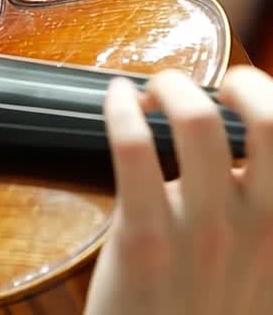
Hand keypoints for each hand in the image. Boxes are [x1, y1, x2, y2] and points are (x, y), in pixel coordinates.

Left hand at [85, 66, 272, 313]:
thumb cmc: (207, 312)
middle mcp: (263, 226)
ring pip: (198, 122)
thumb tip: (248, 162)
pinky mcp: (144, 237)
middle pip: (268, 116)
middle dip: (236, 81)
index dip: (271, 98)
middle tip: (203, 83)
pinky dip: (122, 108)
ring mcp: (204, 231)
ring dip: (172, 87)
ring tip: (154, 89)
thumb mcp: (260, 266)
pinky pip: (134, 148)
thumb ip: (261, 216)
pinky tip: (116, 99)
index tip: (245, 90)